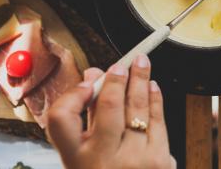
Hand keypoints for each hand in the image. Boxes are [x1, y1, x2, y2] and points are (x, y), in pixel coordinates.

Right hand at [47, 55, 175, 168]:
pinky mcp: (159, 162)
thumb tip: (93, 75)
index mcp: (75, 159)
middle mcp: (102, 160)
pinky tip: (152, 87)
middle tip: (123, 62)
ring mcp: (133, 161)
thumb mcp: (83, 155)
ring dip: (141, 81)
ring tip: (142, 64)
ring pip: (138, 109)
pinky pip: (158, 121)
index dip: (73, 94)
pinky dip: (156, 100)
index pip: (61, 119)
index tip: (88, 80)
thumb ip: (86, 116)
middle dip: (118, 78)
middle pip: (109, 106)